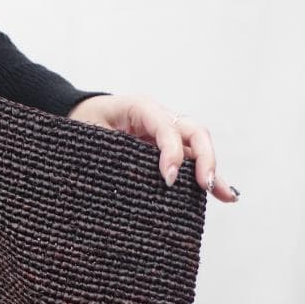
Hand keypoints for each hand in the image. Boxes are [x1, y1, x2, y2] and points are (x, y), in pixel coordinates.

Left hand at [68, 94, 238, 202]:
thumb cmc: (82, 124)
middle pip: (193, 131)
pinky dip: (204, 176)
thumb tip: (117, 179)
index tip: (168, 179)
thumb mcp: (87, 132)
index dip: (171, 152)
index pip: (166, 126)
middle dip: (203, 158)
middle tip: (203, 185)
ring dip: (211, 171)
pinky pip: (190, 160)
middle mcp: (159, 119)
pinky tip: (222, 194)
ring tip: (225, 195)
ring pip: (197, 147)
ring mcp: (167, 134)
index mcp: (139, 108)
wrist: (79, 117)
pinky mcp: (167, 150)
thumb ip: (104, 147)